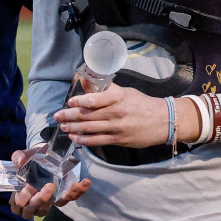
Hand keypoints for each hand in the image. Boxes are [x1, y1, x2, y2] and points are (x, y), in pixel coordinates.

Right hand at [7, 148, 89, 218]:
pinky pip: (71, 198)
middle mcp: (35, 203)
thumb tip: (21, 161)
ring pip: (58, 204)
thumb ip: (19, 157)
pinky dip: (79, 191)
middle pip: (38, 208)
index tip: (29, 185)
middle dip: (43, 198)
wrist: (41, 156)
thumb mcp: (22, 156)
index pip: (20, 203)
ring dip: (67, 195)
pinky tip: (84, 182)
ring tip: (74, 185)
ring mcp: (51, 201)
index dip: (25, 197)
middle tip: (49, 186)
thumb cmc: (29, 159)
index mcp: (20, 196)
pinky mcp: (62, 196)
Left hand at [57, 84, 186, 148]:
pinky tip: (74, 137)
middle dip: (69, 116)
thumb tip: (84, 81)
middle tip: (57, 116)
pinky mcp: (119, 139)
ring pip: (89, 128)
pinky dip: (83, 139)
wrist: (163, 121)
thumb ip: (104, 89)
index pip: (95, 98)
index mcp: (118, 96)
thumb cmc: (142, 104)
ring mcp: (117, 127)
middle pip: (87, 114)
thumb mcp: (125, 91)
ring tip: (63, 126)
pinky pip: (97, 140)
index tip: (70, 102)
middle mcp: (116, 112)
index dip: (80, 101)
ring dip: (73, 128)